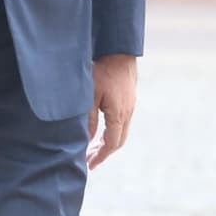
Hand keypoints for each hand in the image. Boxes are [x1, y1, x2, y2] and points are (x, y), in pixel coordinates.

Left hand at [87, 54, 137, 168]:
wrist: (119, 51)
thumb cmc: (101, 70)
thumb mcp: (89, 95)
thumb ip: (88, 118)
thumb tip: (86, 139)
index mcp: (118, 115)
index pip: (111, 144)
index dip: (100, 156)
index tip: (90, 165)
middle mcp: (128, 113)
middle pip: (118, 141)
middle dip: (104, 152)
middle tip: (89, 160)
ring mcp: (130, 106)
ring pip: (121, 131)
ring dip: (108, 142)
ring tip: (93, 148)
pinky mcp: (128, 99)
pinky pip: (122, 122)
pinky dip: (111, 131)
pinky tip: (101, 130)